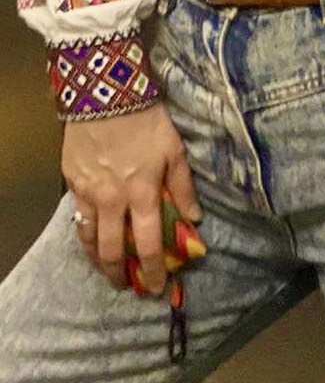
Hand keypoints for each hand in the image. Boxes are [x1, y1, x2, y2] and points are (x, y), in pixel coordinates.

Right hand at [63, 103, 200, 293]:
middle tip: (130, 287)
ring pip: (89, 240)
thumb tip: (195, 219)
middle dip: (122, 274)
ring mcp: (89, 194)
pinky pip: (77, 218)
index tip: (158, 287)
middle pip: (113, 250)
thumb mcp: (175, 150)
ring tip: (108, 272)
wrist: (106, 95)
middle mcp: (113, 200)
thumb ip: (183, 187)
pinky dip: (85, 235)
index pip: (147, 243)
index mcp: (142, 192)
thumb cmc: (147, 120)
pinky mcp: (72, 184)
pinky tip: (91, 241)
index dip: (153, 269)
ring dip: (99, 261)